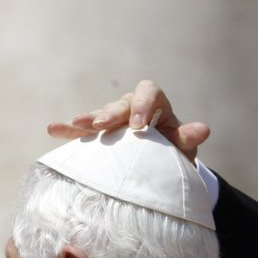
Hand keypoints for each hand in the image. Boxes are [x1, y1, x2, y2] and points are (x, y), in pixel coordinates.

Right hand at [47, 79, 210, 161]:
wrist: (161, 165)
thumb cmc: (175, 152)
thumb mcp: (182, 146)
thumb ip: (187, 137)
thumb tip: (203, 130)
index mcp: (155, 103)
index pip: (148, 92)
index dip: (142, 104)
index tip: (138, 126)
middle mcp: (132, 106)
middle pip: (119, 103)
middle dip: (110, 113)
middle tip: (103, 125)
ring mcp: (113, 118)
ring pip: (99, 115)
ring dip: (86, 120)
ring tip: (75, 124)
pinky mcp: (99, 132)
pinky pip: (83, 130)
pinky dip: (70, 131)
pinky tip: (53, 130)